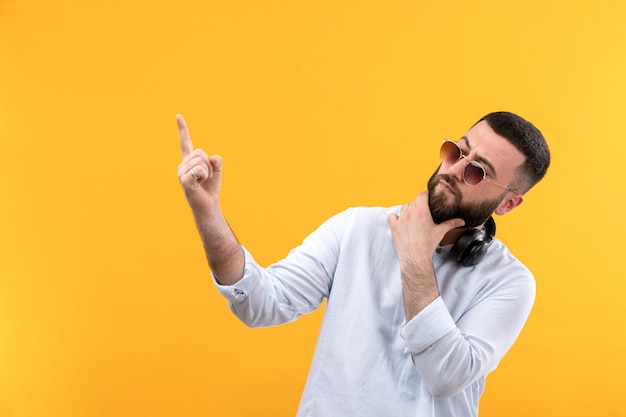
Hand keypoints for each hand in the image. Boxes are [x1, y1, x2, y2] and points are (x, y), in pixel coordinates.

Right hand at [176, 114, 222, 211]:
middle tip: (206, 176)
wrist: (208, 205)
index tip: (178, 116)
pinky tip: (199, 184)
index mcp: (189, 161)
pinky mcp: (184, 180)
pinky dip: (204, 176)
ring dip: (208, 171)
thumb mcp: (217, 170)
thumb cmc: (210, 188)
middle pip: (200, 152)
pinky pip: (199, 170)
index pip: (185, 142)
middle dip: (209, 164)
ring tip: (203, 181)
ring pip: (201, 161)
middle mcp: (183, 165)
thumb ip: (216, 161)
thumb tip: (213, 157)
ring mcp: (181, 172)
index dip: (182, 129)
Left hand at [388, 192, 464, 318]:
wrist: (415, 257)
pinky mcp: (394, 226)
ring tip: (414, 217)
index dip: (425, 195)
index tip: (428, 198)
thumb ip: (451, 224)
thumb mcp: (440, 232)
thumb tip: (461, 221)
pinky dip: (395, 217)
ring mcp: (400, 219)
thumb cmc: (428, 244)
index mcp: (422, 211)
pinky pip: (392, 216)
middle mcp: (410, 212)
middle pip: (413, 201)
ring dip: (408, 209)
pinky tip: (401, 221)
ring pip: (404, 207)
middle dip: (419, 204)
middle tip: (424, 211)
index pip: (422, 194)